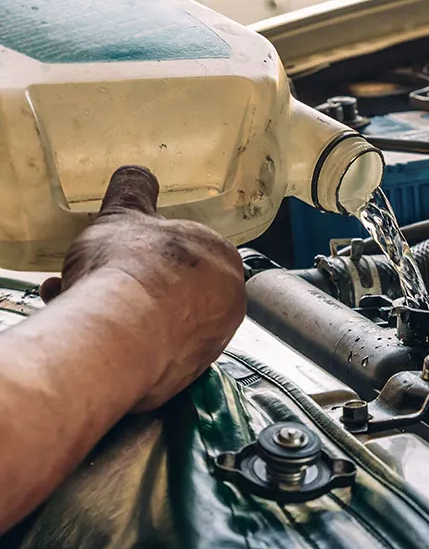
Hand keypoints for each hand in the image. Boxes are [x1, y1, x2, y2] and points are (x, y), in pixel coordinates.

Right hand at [40, 166, 245, 410]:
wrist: (120, 334)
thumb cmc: (128, 267)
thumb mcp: (124, 214)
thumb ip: (134, 191)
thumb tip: (137, 174)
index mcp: (223, 256)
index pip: (187, 251)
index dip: (145, 251)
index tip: (118, 254)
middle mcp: (229, 300)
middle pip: (172, 288)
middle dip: (130, 281)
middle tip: (94, 279)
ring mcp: (212, 340)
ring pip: (162, 319)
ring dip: (125, 309)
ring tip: (81, 302)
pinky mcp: (190, 374)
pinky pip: (156, 351)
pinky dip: (128, 341)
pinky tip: (95, 333)